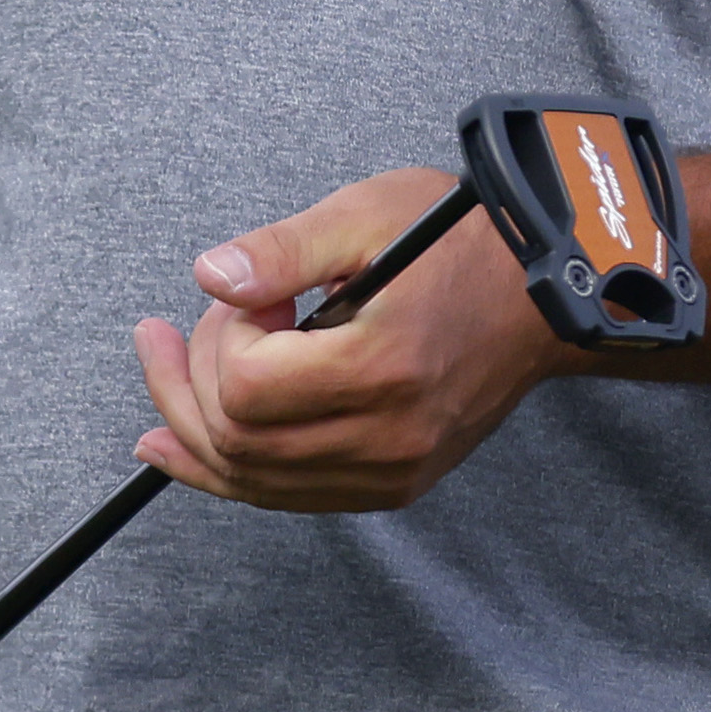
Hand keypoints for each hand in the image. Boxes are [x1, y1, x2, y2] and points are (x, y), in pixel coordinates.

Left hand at [133, 164, 568, 511]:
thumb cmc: (465, 243)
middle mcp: (389, 434)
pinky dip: (232, 470)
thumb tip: (209, 277)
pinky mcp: (394, 483)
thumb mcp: (368, 216)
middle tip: (188, 326)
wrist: (544, 298)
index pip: (246, 387)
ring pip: (254, 481)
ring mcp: (393, 470)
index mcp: (382, 365)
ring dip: (193, 430)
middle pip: (237, 441)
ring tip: (166, 372)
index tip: (251, 297)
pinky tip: (184, 444)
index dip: (219, 338)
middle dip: (186, 381)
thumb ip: (282, 250)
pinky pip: (290, 495)